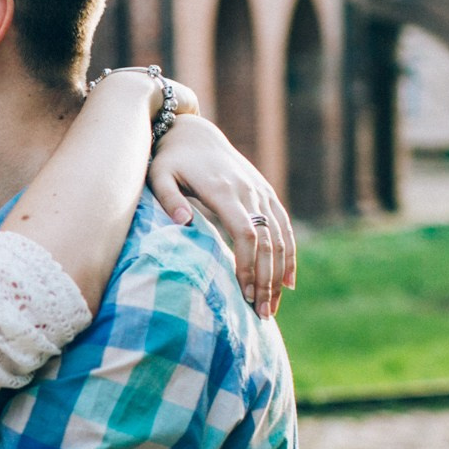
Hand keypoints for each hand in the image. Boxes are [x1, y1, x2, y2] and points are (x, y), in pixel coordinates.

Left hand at [147, 115, 295, 317]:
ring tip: (273, 307)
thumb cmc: (171, 160)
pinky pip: (284, 226)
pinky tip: (287, 282)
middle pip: (267, 241)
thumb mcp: (159, 175)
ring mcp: (260, 192)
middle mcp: (248, 191)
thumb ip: (169, 199)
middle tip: (262, 314)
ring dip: (280, 273)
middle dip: (267, 279)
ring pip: (280, 237)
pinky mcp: (265, 193)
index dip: (249, 264)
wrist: (194, 134)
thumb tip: (183, 224)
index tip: (245, 294)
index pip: (246, 232)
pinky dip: (289, 254)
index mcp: (223, 190)